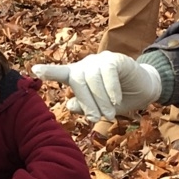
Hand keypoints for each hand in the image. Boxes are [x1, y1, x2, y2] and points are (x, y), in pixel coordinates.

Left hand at [31, 52, 161, 121]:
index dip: (49, 71)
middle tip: (96, 119)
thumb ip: (84, 106)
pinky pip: (109, 72)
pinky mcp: (116, 59)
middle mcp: (87, 65)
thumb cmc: (118, 99)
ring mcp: (100, 60)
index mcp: (79, 76)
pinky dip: (111, 88)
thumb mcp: (100, 107)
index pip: (62, 73)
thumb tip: (69, 105)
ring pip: (92, 78)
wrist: (144, 90)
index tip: (34, 70)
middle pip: (78, 81)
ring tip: (109, 114)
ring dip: (100, 99)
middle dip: (87, 102)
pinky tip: (116, 100)